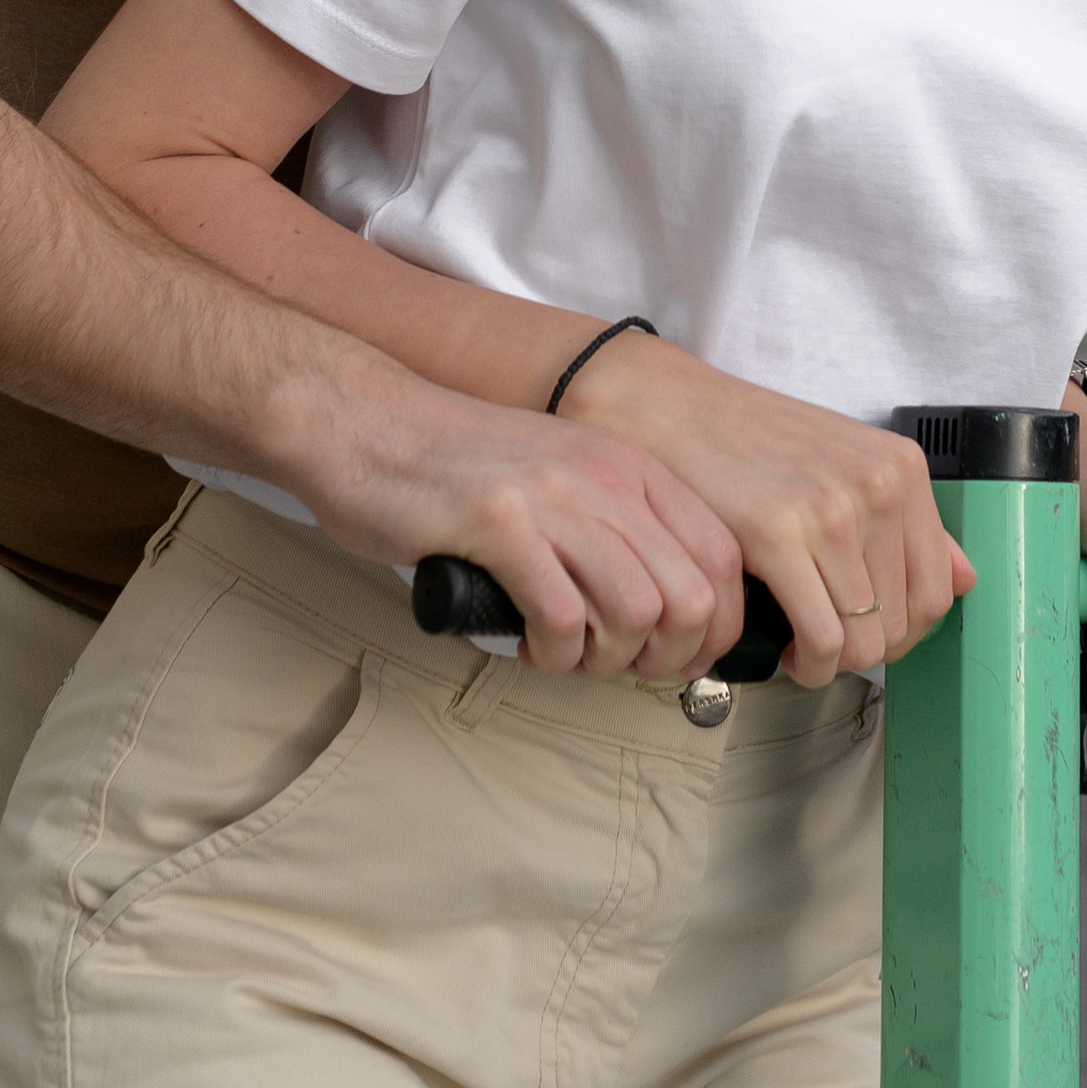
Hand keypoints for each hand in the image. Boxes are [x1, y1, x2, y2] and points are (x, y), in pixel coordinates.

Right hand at [293, 389, 746, 686]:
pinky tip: (526, 643)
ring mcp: (553, 496)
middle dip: (663, 658)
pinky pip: (561, 618)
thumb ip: (614, 530)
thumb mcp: (562, 476)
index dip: (715, 628)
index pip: (722, 558)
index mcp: (630, 464)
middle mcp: (605, 475)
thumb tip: (666, 617)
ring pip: (636, 613)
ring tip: (567, 654)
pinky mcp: (499, 524)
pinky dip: (553, 655)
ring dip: (605, 660)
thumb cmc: (457, 466)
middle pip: (691, 598)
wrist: (364, 422)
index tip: (680, 659)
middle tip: (615, 665)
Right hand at [564, 335, 973, 687]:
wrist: (672, 408)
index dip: (905, 631)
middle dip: (867, 653)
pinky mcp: (779, 535)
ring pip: (864, 641)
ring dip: (833, 665)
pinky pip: (822, 640)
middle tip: (830, 647)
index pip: (940, 589)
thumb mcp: (846, 462)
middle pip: (904, 623)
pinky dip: (808, 664)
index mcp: (901, 469)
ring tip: (806, 651)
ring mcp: (831, 510)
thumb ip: (908, 521)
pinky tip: (787, 649)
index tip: (868, 632)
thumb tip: (966, 576)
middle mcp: (878, 487)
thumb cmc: (750, 440)